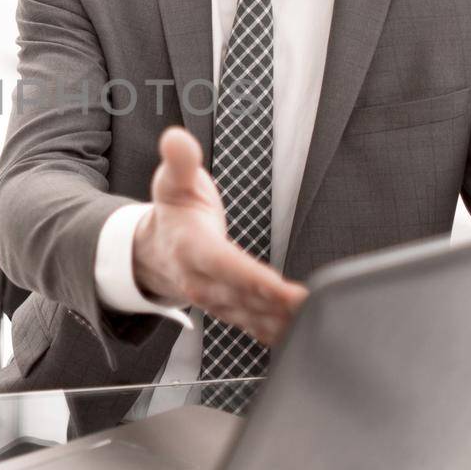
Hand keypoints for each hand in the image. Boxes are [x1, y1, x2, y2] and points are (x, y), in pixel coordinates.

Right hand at [132, 126, 307, 346]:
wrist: (152, 252)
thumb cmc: (172, 214)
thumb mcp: (172, 182)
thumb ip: (180, 161)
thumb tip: (175, 138)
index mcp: (191, 249)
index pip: (225, 266)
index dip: (255, 280)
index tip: (285, 290)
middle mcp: (201, 282)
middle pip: (244, 298)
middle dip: (279, 306)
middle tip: (316, 307)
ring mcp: (215, 302)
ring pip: (252, 317)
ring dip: (284, 322)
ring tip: (317, 321)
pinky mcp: (228, 311)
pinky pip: (254, 325)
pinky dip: (277, 331)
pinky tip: (302, 331)